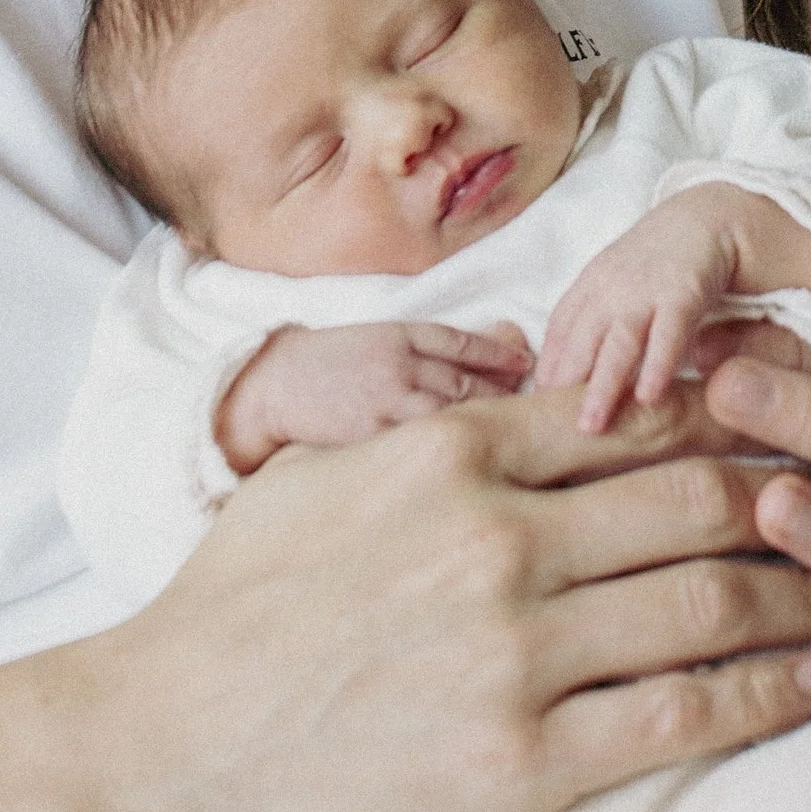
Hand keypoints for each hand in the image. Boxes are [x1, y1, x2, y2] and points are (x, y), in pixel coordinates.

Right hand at [82, 386, 810, 811]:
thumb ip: (432, 418)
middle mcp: (499, 538)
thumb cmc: (235, 612)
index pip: (638, 410)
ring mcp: (516, 652)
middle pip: (702, 492)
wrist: (156, 753)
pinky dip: (774, 694)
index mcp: (456, 456)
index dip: (739, 408)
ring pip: (714, 597)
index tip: (804, 414)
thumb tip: (514, 366)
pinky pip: (687, 715)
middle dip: (802, 487)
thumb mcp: (325, 471)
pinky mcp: (524, 763)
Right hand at [214, 319, 528, 469]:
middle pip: (467, 387)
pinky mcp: (368, 443)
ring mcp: (382, 407)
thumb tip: (511, 341)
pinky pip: (419, 453)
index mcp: (400, 335)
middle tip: (539, 417)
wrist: (271, 387)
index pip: (464, 345)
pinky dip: (449, 463)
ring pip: (449, 422)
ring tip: (519, 452)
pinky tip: (474, 476)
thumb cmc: (335, 362)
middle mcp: (396, 368)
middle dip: (507, 402)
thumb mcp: (386, 338)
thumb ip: (443, 345)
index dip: (502, 356)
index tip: (531, 369)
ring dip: (487, 435)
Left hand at [534, 189, 749, 428]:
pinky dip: (658, 363)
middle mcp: (610, 289)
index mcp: (589, 288)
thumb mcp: (612, 284)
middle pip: (580, 342)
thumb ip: (589, 324)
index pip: (558, 332)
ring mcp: (645, 291)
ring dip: (603, 385)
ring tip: (592, 425)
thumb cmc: (655, 263)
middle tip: (551, 432)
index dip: (546, 370)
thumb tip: (557, 379)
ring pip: (618, 342)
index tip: (534, 410)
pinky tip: (650, 396)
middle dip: (564, 386)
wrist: (706, 217)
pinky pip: (669, 332)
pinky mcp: (684, 293)